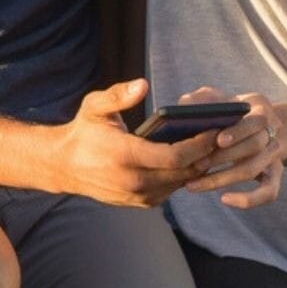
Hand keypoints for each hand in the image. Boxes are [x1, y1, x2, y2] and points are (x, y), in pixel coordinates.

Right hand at [50, 79, 217, 207]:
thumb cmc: (83, 131)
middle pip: (184, 172)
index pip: (175, 156)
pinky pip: (170, 191)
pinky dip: (183, 177)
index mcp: (126, 156)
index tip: (215, 129)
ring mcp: (136, 195)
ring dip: (197, 168)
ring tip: (212, 147)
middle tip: (222, 137)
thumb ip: (118, 95)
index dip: (200, 144)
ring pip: (180, 184)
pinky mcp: (138, 202)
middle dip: (206, 155)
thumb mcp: (94, 106)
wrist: (63, 166)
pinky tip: (192, 161)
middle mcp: (133, 181)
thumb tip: (143, 85)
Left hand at [177, 87, 285, 208]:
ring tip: (194, 184)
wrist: (259, 125)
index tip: (218, 140)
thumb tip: (186, 104)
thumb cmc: (230, 112)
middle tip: (196, 165)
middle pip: (254, 147)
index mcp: (262, 109)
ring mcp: (275, 156)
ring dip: (222, 178)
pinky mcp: (275, 175)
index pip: (256, 121)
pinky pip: (269, 192)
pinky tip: (224, 199)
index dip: (238, 132)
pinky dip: (248, 199)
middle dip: (223, 158)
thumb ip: (203, 98)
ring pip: (253, 170)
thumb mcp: (220, 98)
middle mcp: (272, 132)